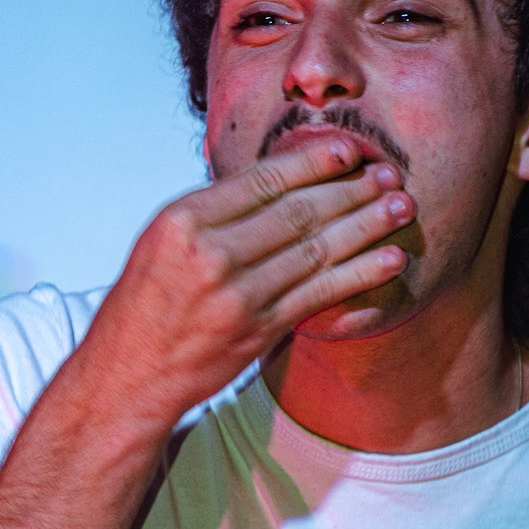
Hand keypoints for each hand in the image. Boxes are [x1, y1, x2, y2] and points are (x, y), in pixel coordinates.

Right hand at [86, 135, 412, 431]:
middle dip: (351, 189)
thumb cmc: (145, 305)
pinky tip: (389, 259)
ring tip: (401, 208)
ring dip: (366, 226)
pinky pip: (320, 294)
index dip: (315, 162)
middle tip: (390, 174)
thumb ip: (215, 213)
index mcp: (184, 220)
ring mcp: (237, 294)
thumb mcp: (162, 242)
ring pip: (316, 249)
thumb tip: (278, 181)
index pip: (263, 179)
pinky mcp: (258, 330)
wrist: (127, 376)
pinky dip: (359, 274)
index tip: (350, 152)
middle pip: (297, 210)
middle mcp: (211, 253)